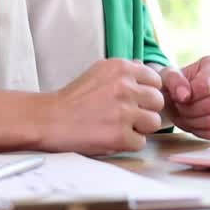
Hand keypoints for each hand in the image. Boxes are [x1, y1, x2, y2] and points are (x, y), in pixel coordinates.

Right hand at [40, 58, 165, 154]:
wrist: (50, 119)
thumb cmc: (74, 98)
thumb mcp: (98, 72)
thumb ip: (124, 70)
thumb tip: (144, 66)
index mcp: (121, 68)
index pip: (155, 80)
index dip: (146, 92)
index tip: (134, 99)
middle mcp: (125, 87)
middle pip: (158, 101)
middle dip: (146, 110)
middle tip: (126, 115)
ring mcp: (124, 111)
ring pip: (154, 122)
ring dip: (140, 128)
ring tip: (119, 126)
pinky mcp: (121, 135)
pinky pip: (141, 142)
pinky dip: (128, 143)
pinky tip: (111, 137)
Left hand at [157, 56, 209, 139]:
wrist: (181, 95)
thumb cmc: (176, 82)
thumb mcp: (168, 76)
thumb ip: (173, 80)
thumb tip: (184, 95)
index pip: (206, 86)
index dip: (188, 95)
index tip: (178, 96)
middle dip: (189, 110)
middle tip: (179, 107)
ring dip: (193, 122)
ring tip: (184, 114)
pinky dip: (200, 131)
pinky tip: (192, 123)